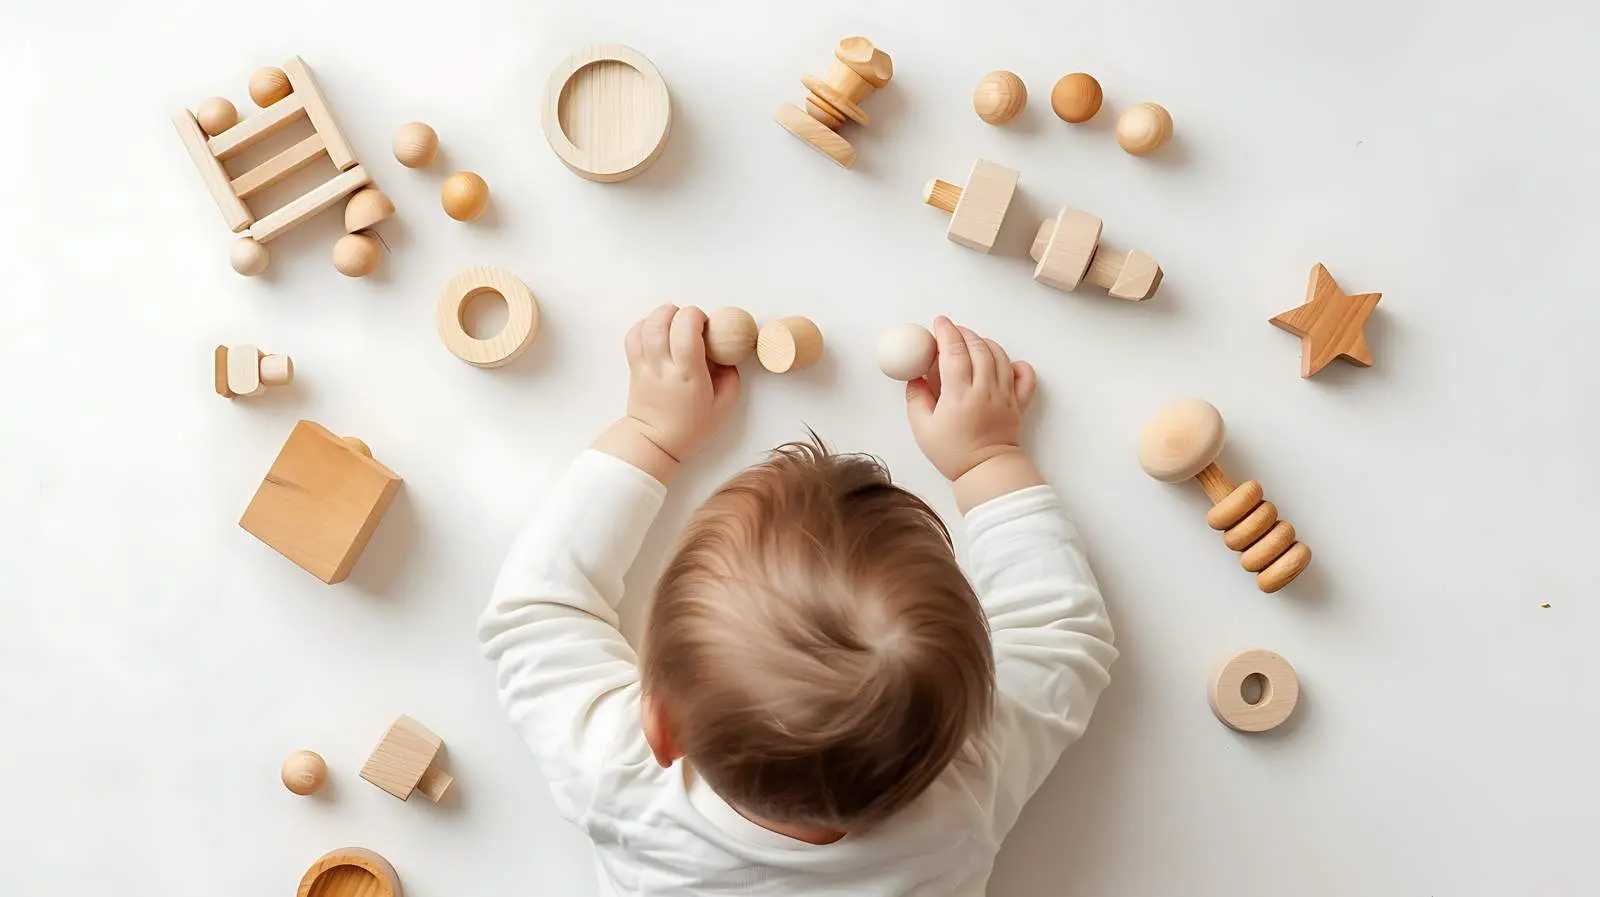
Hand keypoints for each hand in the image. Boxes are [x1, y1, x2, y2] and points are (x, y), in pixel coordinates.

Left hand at [618, 304, 740, 463]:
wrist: (654, 442)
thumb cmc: (689, 428)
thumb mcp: (723, 407)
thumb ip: (731, 379)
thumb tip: (728, 358)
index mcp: (688, 375)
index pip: (686, 331)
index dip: (695, 316)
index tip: (704, 323)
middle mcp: (664, 367)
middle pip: (661, 323)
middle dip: (677, 311)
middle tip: (689, 319)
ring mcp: (645, 366)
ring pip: (644, 326)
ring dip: (660, 315)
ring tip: (672, 320)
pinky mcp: (634, 367)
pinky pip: (632, 336)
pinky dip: (643, 325)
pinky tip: (656, 330)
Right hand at [905, 317, 1037, 482]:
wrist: (986, 472)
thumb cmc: (953, 453)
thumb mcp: (922, 428)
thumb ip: (916, 398)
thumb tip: (915, 378)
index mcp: (959, 394)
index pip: (954, 352)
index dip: (946, 332)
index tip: (939, 323)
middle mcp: (984, 389)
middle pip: (978, 348)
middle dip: (964, 333)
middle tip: (952, 331)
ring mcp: (1005, 395)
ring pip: (999, 356)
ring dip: (985, 342)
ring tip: (972, 342)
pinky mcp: (1018, 403)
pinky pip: (1024, 377)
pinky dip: (1016, 364)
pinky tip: (1006, 362)